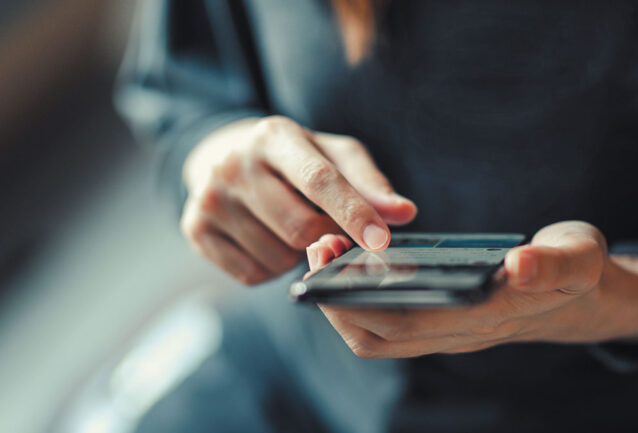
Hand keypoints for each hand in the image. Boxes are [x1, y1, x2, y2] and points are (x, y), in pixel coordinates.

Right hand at [181, 116, 416, 283]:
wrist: (226, 158)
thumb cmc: (297, 160)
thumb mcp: (335, 156)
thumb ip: (371, 184)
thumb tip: (404, 213)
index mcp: (274, 135)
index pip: (320, 180)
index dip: (354, 213)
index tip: (381, 241)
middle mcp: (234, 162)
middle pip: (301, 229)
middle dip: (325, 238)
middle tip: (326, 225)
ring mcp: (209, 198)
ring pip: (277, 258)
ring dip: (296, 255)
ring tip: (288, 226)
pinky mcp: (195, 229)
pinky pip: (252, 275)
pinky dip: (270, 268)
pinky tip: (266, 239)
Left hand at [306, 221, 637, 357]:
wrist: (585, 298)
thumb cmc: (578, 270)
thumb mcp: (579, 256)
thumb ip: (554, 263)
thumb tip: (520, 266)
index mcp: (486, 317)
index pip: (405, 323)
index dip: (358, 297)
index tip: (330, 255)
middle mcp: (460, 334)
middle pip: (377, 336)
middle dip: (335, 297)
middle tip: (318, 244)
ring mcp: (450, 334)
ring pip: (378, 337)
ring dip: (342, 302)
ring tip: (329, 251)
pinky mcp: (445, 324)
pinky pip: (389, 325)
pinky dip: (361, 301)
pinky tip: (355, 263)